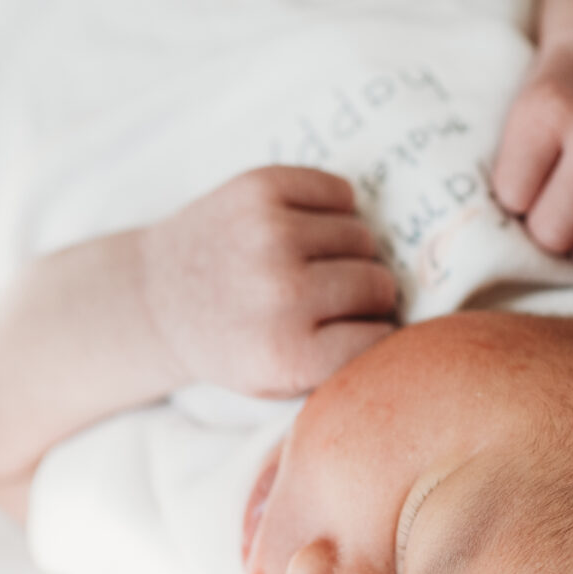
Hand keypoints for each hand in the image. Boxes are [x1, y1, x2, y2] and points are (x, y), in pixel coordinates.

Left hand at [138, 166, 398, 396]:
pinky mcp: (259, 188)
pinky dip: (334, 209)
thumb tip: (417, 328)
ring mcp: (268, 233)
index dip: (371, 334)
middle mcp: (279, 292)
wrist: (155, 299)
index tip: (347, 334)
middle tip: (330, 299)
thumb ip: (345, 367)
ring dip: (348, 252)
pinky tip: (305, 229)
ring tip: (313, 265)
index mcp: (287, 353)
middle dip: (366, 294)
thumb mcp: (280, 386)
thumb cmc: (232, 346)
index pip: (381, 336)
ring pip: (363, 235)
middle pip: (378, 283)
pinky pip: (341, 192)